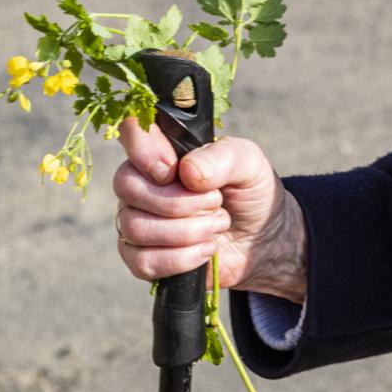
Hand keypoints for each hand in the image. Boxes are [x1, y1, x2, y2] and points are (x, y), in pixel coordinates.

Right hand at [111, 115, 308, 302]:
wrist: (263, 240)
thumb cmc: (250, 193)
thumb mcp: (249, 164)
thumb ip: (223, 157)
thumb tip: (187, 172)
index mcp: (163, 150)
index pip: (131, 130)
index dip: (145, 150)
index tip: (174, 170)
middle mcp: (141, 183)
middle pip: (127, 187)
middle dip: (179, 201)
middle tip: (216, 203)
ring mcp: (136, 220)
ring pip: (136, 227)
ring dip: (188, 231)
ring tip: (218, 225)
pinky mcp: (142, 257)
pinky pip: (142, 261)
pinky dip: (182, 258)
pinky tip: (206, 249)